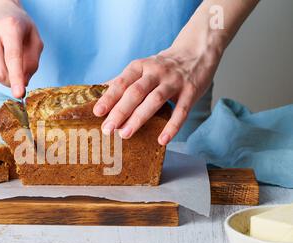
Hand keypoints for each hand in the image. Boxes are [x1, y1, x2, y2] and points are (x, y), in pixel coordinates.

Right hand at [0, 0, 43, 97]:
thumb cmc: (18, 27)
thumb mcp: (34, 39)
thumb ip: (32, 62)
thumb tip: (22, 82)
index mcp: (10, 26)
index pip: (13, 58)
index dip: (16, 78)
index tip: (19, 94)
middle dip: (9, 80)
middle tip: (15, 74)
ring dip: (0, 76)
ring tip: (4, 63)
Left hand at [93, 46, 220, 144]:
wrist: (197, 51)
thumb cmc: (163, 66)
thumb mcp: (142, 68)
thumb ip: (123, 81)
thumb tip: (96, 91)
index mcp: (140, 66)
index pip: (122, 82)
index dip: (109, 97)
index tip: (97, 112)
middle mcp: (156, 72)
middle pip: (135, 92)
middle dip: (120, 111)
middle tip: (107, 129)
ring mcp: (174, 81)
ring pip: (154, 100)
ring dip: (139, 118)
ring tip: (125, 135)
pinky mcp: (190, 91)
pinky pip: (181, 111)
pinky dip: (172, 126)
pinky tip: (162, 140)